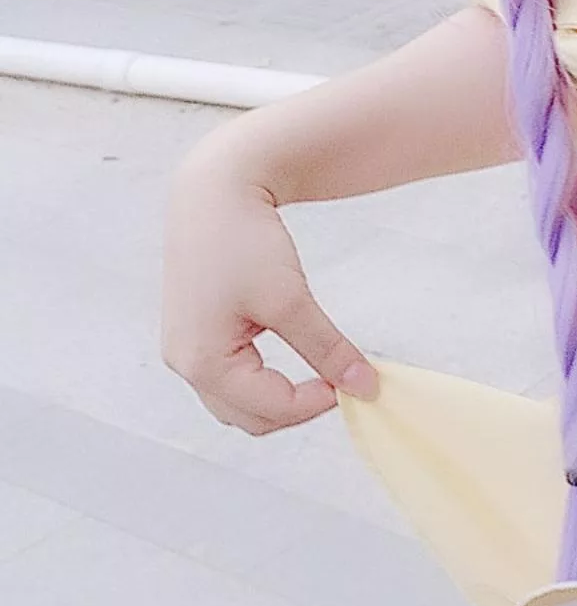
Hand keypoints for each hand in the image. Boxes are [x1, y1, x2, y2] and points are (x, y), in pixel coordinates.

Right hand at [161, 146, 377, 433]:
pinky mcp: (192, 333)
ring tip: (319, 371)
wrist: (214, 189)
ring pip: (236, 401)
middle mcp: (184, 363)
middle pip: (248, 416)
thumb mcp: (291, 300)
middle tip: (340, 381)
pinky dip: (261, 378)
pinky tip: (289, 355)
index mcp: (201, 362)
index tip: (356, 383)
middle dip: (296, 407)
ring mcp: (183, 349)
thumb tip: (365, 386)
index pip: (269, 409)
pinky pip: (228, 377)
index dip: (318, 402)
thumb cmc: (245, 240)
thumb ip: (326, 349)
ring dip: (278, 397)